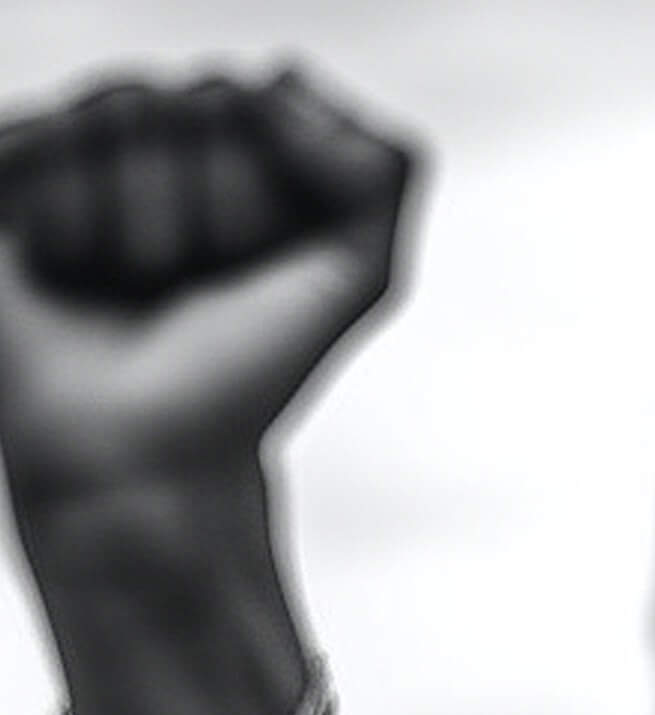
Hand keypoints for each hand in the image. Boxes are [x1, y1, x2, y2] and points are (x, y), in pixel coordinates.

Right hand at [0, 66, 417, 513]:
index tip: (255, 272)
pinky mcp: (7, 172)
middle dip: (215, 209)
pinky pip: (44, 135)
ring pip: (127, 109)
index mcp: (238, 157)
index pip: (268, 95)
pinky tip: (67, 273)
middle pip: (202, 99)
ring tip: (129, 286)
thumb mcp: (359, 274)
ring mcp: (77, 151)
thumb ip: (382, 165)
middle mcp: (156, 144)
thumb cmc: (241, 379)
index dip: (272, 196)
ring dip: (144, 222)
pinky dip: (70, 219)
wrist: (146, 460)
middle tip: (191, 286)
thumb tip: (275, 81)